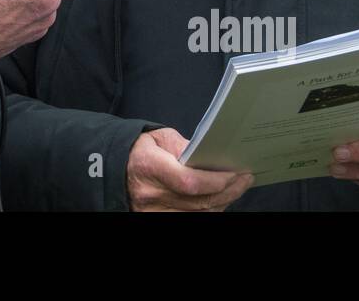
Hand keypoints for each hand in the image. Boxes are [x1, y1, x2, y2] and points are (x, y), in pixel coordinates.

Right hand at [127, 127, 254, 210]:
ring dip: (222, 202)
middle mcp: (151, 194)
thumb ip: (184, 147)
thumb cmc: (139, 149)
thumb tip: (211, 158)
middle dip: (228, 191)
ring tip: (237, 188)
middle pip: (198, 202)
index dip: (216, 181)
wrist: (113, 168)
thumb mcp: (159, 137)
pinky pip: (190, 220)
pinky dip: (208, 210)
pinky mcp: (155, 219)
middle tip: (245, 179)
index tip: (236, 173)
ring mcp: (152, 212)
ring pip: (198, 214)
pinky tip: (219, 199)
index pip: (189, 182)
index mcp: (149, 166)